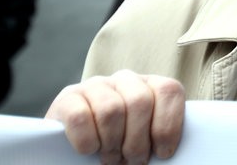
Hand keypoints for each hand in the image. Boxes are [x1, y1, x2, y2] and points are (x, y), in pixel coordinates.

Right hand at [45, 70, 184, 163]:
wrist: (74, 149)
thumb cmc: (120, 146)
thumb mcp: (142, 138)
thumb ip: (156, 137)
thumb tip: (164, 153)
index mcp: (149, 85)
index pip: (168, 90)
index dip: (168, 125)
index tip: (161, 153)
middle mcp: (124, 79)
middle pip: (139, 101)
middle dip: (137, 141)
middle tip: (132, 161)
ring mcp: (95, 85)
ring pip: (111, 110)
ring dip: (112, 143)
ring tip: (111, 158)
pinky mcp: (67, 98)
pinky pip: (80, 117)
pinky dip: (87, 141)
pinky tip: (89, 150)